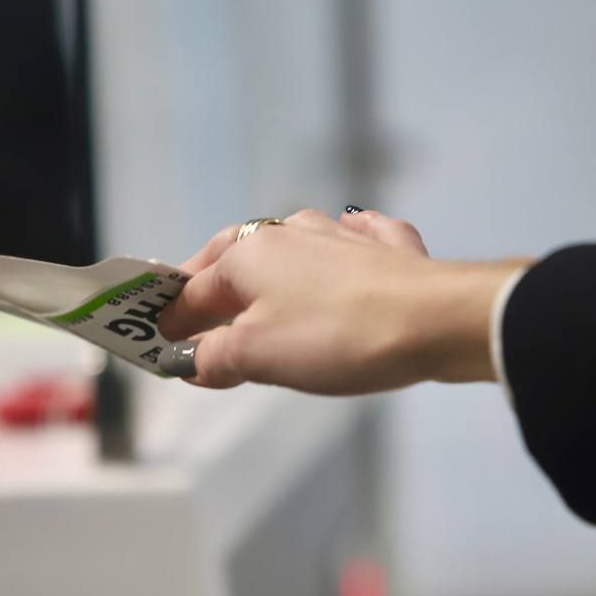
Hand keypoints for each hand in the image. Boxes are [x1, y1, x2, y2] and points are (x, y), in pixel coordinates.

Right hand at [157, 208, 529, 394]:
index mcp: (248, 255)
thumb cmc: (336, 335)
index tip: (157, 344)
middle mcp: (289, 234)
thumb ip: (214, 358)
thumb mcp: (258, 356)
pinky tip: (350, 238)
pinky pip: (358, 238)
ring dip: (272, 264)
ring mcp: (342, 237)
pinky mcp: (391, 250)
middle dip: (213, 281)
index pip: (193, 291)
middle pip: (236, 256)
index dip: (171, 321)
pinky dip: (345, 243)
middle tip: (196, 311)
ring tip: (261, 292)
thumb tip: (190, 361)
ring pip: (293, 243)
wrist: (437, 319)